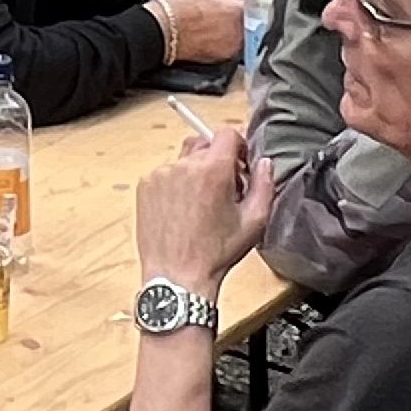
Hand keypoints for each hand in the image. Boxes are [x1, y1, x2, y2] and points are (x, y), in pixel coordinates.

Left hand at [135, 127, 268, 294]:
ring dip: (195, 172)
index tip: (240, 163)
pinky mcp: (145, 186)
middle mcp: (184, 166)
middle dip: (217, 158)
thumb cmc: (215, 254)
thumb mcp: (254, 221)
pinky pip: (165, 173)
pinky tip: (183, 210)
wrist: (177, 276)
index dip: (238, 146)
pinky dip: (175, 184)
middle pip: (204, 142)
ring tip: (202, 203)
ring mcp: (161, 174)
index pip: (227, 133)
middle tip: (225, 185)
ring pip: (184, 159)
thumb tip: (265, 164)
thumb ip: (265, 185)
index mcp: (213, 170)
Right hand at [154, 0, 245, 68]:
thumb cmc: (179, 7)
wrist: (162, 30)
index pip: (256, 5)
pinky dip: (225, 41)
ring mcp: (231, 45)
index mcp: (236, 9)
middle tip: (227, 12)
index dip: (251, 2)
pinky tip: (211, 34)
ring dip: (235, 29)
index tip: (247, 1)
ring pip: (242, 35)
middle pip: (251, 22)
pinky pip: (231, 46)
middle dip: (243, 16)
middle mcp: (238, 29)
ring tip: (216, 24)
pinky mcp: (222, 57)